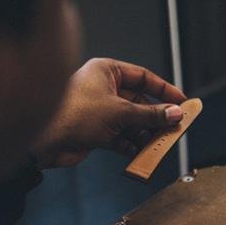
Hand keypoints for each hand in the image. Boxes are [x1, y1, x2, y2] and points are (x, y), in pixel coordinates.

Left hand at [32, 58, 186, 167]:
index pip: (143, 77)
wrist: (44, 140)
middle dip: (156, 118)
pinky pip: (121, 136)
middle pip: (140, 102)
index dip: (165, 90)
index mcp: (106, 72)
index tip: (181, 102)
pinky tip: (141, 152)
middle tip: (173, 127)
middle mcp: (103, 88)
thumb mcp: (121, 112)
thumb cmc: (73, 114)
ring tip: (158, 144)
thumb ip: (151, 114)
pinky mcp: (96, 130)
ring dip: (145, 134)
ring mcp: (100, 110)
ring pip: (132, 121)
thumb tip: (174, 113)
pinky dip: (132, 145)